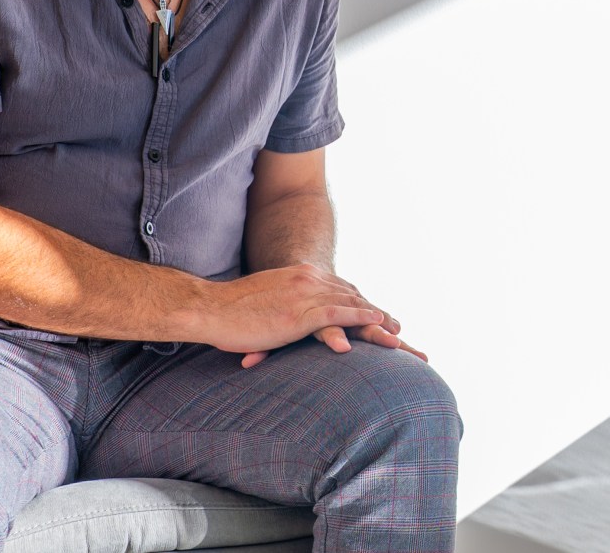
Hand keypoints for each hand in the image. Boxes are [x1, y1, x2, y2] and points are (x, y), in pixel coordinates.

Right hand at [192, 263, 395, 364]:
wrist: (209, 307)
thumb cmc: (230, 312)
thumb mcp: (265, 303)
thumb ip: (283, 305)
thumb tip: (286, 320)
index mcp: (299, 276)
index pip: (338, 288)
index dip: (360, 302)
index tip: (379, 315)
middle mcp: (307, 279)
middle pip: (351, 295)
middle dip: (376, 313)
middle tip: (399, 327)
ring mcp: (305, 294)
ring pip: (351, 304)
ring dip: (377, 319)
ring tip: (398, 333)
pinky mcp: (299, 312)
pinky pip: (337, 313)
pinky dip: (359, 318)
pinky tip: (376, 323)